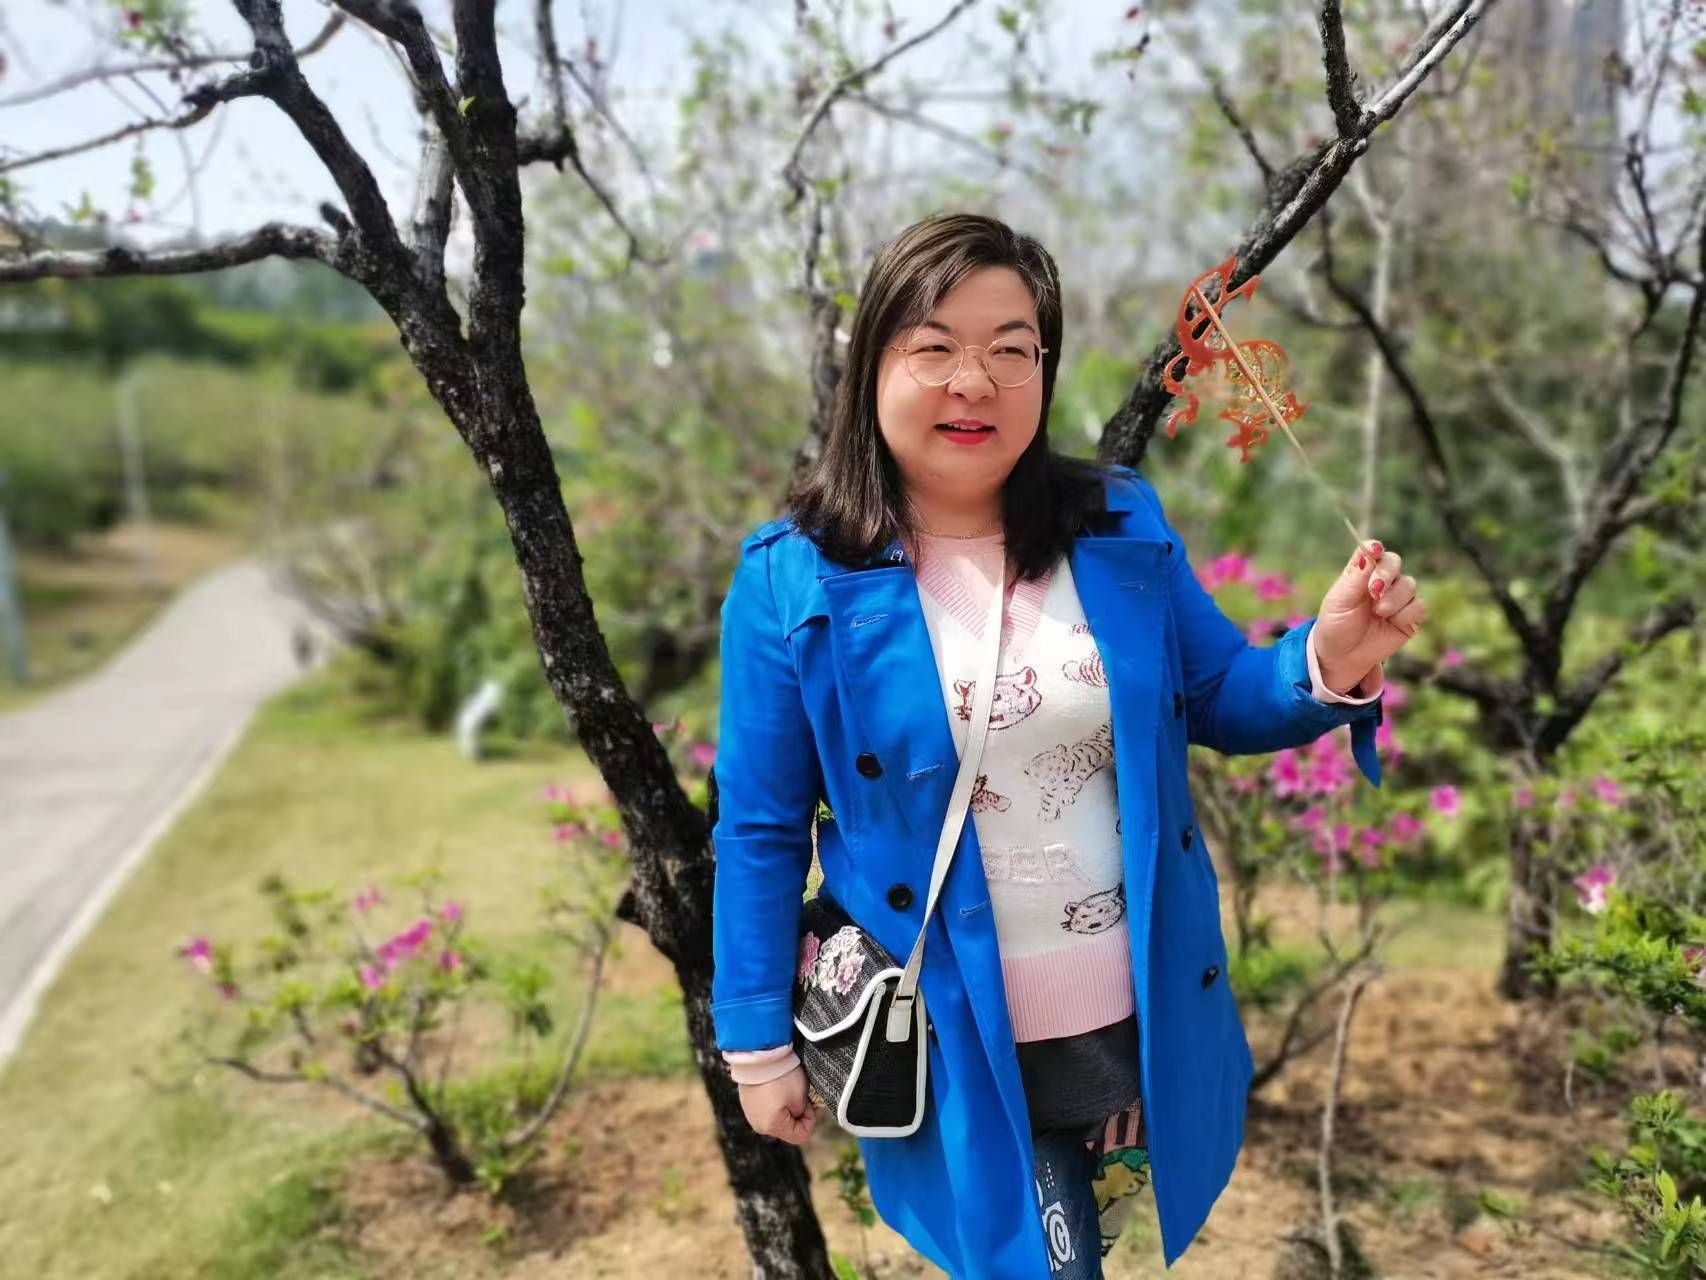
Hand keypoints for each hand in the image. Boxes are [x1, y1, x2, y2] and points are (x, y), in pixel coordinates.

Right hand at [737, 1066, 816, 1143]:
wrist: (759, 1055)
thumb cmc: (781, 1075)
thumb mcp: (800, 1096)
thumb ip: (802, 1113)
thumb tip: (799, 1115)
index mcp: (772, 1126)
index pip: (801, 1136)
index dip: (810, 1120)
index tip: (809, 1104)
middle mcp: (759, 1125)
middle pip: (787, 1129)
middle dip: (797, 1114)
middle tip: (800, 1096)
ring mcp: (751, 1115)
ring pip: (777, 1120)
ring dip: (786, 1108)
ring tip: (786, 1090)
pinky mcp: (747, 1104)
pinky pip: (766, 1110)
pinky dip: (774, 1103)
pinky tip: (775, 1088)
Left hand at [1313, 539, 1427, 690]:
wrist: (1341, 657)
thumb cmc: (1336, 625)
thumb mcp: (1340, 600)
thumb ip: (1357, 576)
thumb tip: (1372, 549)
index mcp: (1360, 572)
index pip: (1373, 551)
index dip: (1375, 548)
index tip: (1374, 550)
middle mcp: (1381, 581)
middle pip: (1394, 562)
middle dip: (1386, 574)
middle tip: (1374, 590)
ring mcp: (1396, 598)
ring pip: (1409, 584)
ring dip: (1394, 598)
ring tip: (1378, 613)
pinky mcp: (1409, 616)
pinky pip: (1419, 606)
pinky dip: (1405, 614)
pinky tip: (1391, 622)